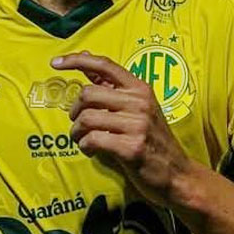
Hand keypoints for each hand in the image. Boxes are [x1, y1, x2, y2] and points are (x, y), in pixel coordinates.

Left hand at [51, 52, 192, 204]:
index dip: (77, 60)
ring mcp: (137, 125)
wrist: (178, 174)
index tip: (55, 62)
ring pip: (86, 118)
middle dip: (74, 111)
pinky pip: (92, 139)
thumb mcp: (138, 108)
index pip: (105, 65)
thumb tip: (86, 59)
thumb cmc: (153, 140)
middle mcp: (139, 103)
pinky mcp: (132, 148)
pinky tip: (91, 150)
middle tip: (77, 124)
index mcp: (140, 89)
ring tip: (81, 139)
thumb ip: (112, 87)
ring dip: (76, 132)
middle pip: (88, 94)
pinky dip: (84, 146)